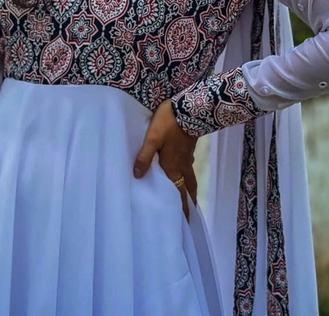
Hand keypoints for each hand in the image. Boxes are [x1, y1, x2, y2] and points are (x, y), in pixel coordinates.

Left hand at [133, 98, 197, 219]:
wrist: (189, 108)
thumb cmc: (169, 124)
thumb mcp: (152, 138)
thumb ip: (144, 157)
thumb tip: (138, 176)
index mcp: (172, 166)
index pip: (178, 191)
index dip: (181, 206)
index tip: (185, 221)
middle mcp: (182, 164)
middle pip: (188, 187)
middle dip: (188, 201)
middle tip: (190, 214)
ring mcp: (187, 155)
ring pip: (190, 176)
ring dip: (190, 188)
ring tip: (190, 195)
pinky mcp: (189, 146)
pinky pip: (189, 165)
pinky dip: (188, 173)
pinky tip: (184, 169)